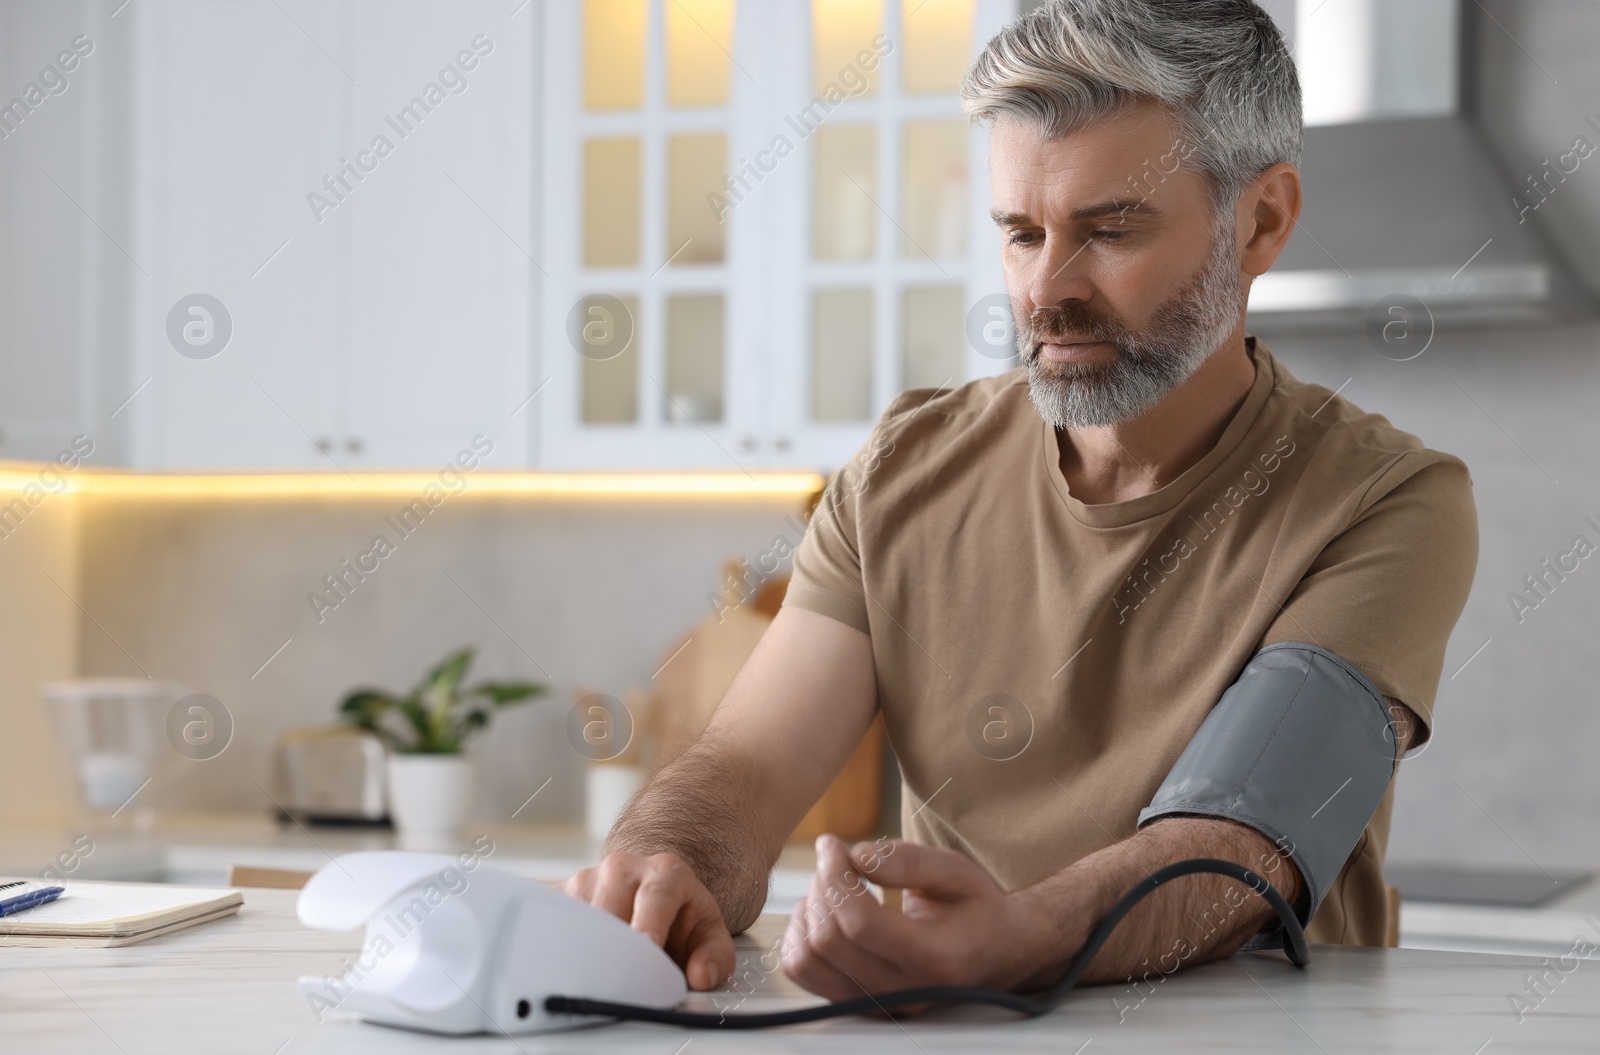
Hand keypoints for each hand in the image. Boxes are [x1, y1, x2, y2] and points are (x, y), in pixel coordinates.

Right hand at [562, 851, 735, 990]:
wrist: (652, 894)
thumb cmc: (679, 917)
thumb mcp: (708, 935)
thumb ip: (715, 957)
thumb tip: (702, 976)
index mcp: (666, 873)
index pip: (656, 896)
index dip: (649, 923)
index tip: (646, 946)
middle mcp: (624, 868)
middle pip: (611, 908)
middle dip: (615, 947)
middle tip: (620, 982)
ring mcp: (589, 878)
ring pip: (579, 918)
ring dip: (587, 951)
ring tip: (599, 977)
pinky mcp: (562, 894)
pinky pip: (556, 921)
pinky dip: (563, 947)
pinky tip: (572, 965)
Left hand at [780, 835, 1036, 1001]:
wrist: (988, 951)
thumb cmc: (972, 907)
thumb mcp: (956, 870)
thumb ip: (909, 860)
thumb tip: (858, 856)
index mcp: (934, 958)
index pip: (861, 923)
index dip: (835, 876)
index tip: (833, 844)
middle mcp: (903, 991)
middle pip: (829, 940)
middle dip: (821, 886)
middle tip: (835, 858)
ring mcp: (877, 1003)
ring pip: (808, 960)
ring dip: (808, 911)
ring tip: (830, 885)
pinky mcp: (856, 1002)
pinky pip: (802, 972)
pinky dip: (799, 935)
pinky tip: (822, 912)